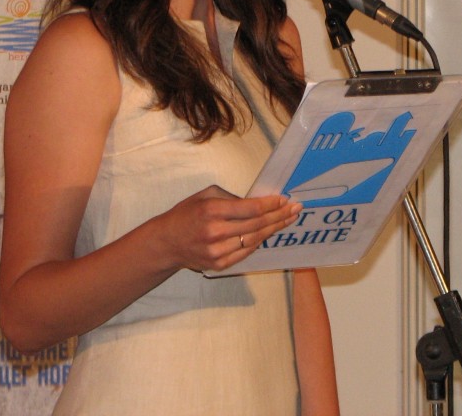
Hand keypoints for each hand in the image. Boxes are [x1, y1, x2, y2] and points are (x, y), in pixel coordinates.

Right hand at [155, 185, 301, 272]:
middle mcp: (215, 232)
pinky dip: (259, 242)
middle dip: (279, 215)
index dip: (271, 204)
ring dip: (274, 229)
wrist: (166, 242)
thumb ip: (230, 198)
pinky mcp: (218, 265)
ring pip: (254, 240)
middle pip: (257, 224)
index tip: (284, 199)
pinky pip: (246, 253)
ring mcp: (217, 251)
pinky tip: (269, 233)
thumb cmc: (186, 214)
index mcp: (212, 210)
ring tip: (288, 220)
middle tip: (295, 208)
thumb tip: (257, 202)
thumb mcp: (204, 196)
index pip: (250, 208)